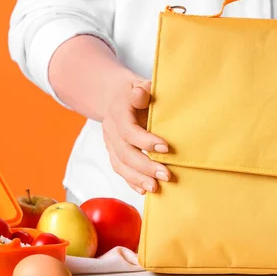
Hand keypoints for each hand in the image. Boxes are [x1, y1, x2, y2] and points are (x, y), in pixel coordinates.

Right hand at [102, 79, 170, 193]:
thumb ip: (142, 91)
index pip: (129, 131)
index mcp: (118, 112)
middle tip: (166, 175)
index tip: (166, 148)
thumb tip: (141, 94)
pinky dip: (131, 181)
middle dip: (146, 166)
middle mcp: (111, 130)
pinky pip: (120, 170)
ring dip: (138, 178)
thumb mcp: (139, 85)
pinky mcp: (114, 153)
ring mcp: (111, 143)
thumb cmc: (137, 93)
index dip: (146, 141)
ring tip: (155, 188)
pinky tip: (144, 190)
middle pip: (125, 153)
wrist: (118, 97)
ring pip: (121, 165)